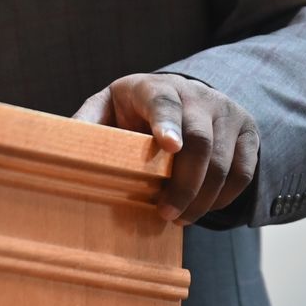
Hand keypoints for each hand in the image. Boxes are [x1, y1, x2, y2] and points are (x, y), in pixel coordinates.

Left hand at [73, 72, 258, 224]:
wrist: (181, 97)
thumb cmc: (133, 111)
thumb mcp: (107, 110)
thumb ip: (87, 126)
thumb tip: (58, 149)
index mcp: (154, 87)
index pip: (163, 100)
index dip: (166, 122)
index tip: (168, 146)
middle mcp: (196, 94)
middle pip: (199, 140)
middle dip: (184, 184)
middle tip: (166, 213)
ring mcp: (226, 111)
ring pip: (223, 162)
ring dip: (202, 198)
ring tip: (181, 218)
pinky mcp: (247, 131)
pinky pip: (243, 172)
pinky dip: (224, 197)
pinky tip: (204, 209)